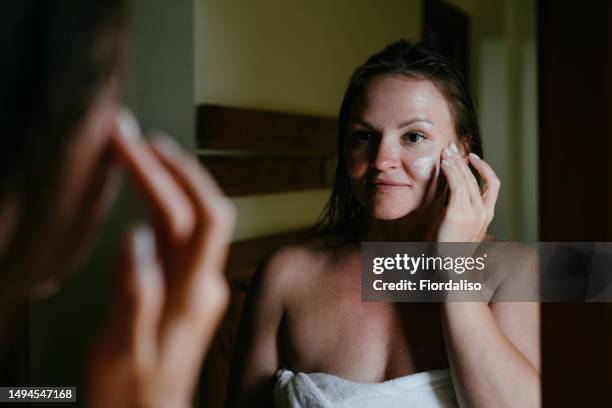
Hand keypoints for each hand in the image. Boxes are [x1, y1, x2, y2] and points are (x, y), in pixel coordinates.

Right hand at [87, 109, 234, 407]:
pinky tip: (147, 191)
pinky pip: (181, 232)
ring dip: (167, 179)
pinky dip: (164, 202)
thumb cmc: (133, 395)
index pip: (202, 218)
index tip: (144, 146)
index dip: (179, 176)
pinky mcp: (186, 286)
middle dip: (168, 166)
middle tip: (132, 135)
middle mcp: (203, 282)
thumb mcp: (125, 351)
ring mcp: (197, 282)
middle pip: (198, 208)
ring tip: (137, 150)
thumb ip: (134, 297)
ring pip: (190, 217)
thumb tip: (136, 239)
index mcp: (193, 294)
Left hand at [436, 142, 499, 242]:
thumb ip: (463, 209)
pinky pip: (456, 187)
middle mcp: (483, 212)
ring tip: (446, 152)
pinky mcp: (457, 214)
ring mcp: (472, 213)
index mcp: (488, 214)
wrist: (452, 266)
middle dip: (464, 161)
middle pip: (476, 179)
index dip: (485, 169)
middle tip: (452, 148)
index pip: (493, 185)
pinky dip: (451, 173)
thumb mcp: (464, 226)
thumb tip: (455, 191)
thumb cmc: (454, 247)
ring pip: (466, 180)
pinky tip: (444, 164)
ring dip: (456, 163)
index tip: (473, 158)